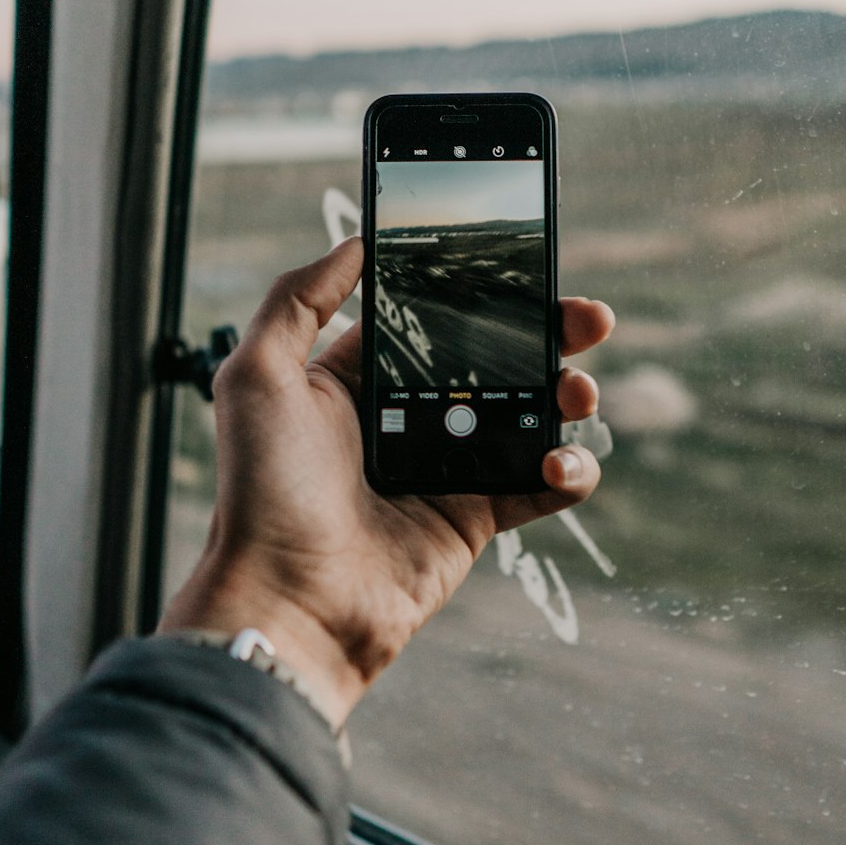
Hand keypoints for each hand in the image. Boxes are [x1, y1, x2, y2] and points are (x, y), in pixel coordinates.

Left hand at [159, 238, 614, 727]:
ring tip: (577, 391)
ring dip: (567, 393)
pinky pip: (539, 485)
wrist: (289, 602)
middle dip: (546, 332)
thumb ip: (297, 299)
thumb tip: (354, 243)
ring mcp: (445, 468)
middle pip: (494, 359)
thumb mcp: (257, 375)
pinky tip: (563, 459)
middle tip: (589, 318)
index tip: (522, 265)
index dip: (478, 293)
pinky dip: (569, 469)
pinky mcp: (474, 518)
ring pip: (527, 414)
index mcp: (356, 380)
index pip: (431, 318)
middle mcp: (405, 419)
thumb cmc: (260, 492)